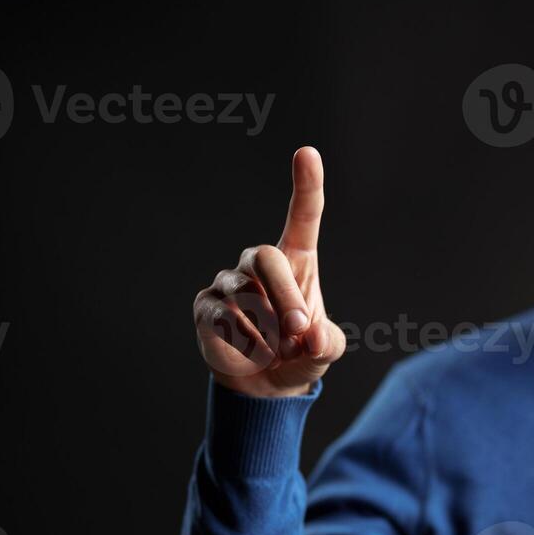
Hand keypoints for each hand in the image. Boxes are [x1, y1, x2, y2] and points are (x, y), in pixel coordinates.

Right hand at [193, 146, 346, 396]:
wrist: (265, 381)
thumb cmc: (300, 351)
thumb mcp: (324, 349)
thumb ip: (327, 343)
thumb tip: (314, 336)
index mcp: (297, 259)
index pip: (303, 216)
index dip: (306, 185)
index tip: (307, 153)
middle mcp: (260, 263)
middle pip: (265, 258)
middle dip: (285, 296)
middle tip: (300, 330)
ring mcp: (229, 281)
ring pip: (245, 296)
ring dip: (268, 329)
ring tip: (277, 350)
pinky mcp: (206, 306)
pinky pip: (224, 320)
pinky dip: (247, 344)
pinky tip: (253, 353)